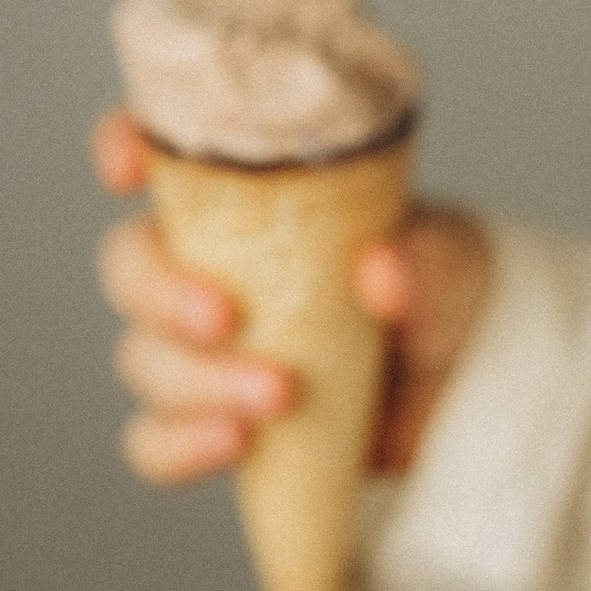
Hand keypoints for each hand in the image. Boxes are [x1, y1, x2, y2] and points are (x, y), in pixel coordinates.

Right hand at [92, 107, 492, 481]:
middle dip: (159, 293)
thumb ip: (424, 258)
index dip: (123, 145)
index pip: (165, 153)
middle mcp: (209, 264)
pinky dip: (181, 446)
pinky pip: (155, 440)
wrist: (467, 385)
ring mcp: (204, 348)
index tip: (125, 167)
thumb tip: (380, 270)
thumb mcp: (452, 261)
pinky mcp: (213, 418)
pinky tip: (234, 442)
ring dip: (196, 381)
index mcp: (252, 195)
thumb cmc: (442, 291)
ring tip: (277, 396)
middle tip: (224, 319)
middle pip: (129, 265)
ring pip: (143, 359)